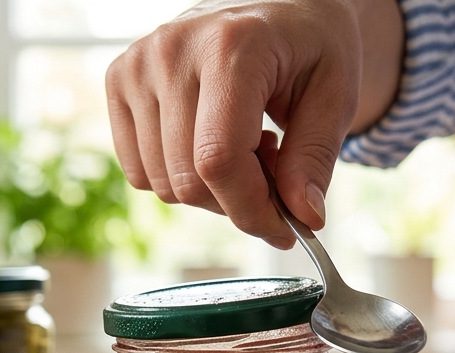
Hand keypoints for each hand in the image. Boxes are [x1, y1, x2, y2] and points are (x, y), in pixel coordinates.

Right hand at [105, 0, 402, 246]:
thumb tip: (302, 218)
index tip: (284, 229)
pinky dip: (177, 176)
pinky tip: (208, 143)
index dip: (250, 210)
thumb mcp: (335, 96)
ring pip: (162, 183)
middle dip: (237, 202)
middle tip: (273, 173)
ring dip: (209, 190)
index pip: (218, 159)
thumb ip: (315, 158)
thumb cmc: (309, 47)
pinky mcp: (119, 80)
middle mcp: (173, 51)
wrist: (277, 6)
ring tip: (245, 147)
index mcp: (232, 47)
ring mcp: (138, 65)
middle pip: (187, 180)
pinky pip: (139, 172)